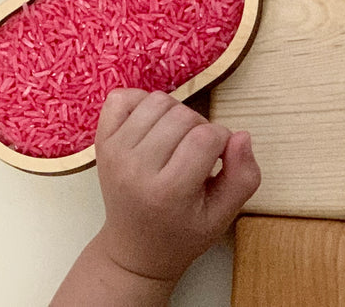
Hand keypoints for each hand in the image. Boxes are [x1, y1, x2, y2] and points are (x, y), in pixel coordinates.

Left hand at [91, 89, 260, 281]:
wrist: (135, 247)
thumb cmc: (183, 232)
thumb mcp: (222, 216)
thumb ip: (243, 177)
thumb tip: (241, 134)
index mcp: (168, 192)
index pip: (205, 138)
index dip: (222, 138)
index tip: (220, 156)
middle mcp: (136, 169)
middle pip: (182, 115)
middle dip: (201, 127)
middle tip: (199, 152)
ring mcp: (114, 152)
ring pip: (157, 101)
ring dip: (175, 113)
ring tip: (178, 139)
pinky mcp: (101, 141)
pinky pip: (121, 97)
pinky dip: (141, 102)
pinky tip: (153, 126)